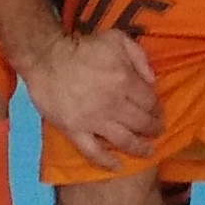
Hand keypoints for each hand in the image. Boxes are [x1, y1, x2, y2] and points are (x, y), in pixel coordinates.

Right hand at [22, 27, 162, 169]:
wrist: (46, 57)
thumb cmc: (83, 47)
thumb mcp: (117, 39)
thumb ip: (140, 57)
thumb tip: (154, 80)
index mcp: (125, 81)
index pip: (151, 102)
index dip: (158, 109)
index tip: (158, 113)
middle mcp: (114, 104)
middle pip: (142, 123)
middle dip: (153, 129)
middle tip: (156, 132)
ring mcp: (94, 120)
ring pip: (124, 140)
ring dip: (139, 148)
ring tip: (148, 152)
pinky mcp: (75, 130)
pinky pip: (93, 151)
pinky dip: (106, 161)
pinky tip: (117, 166)